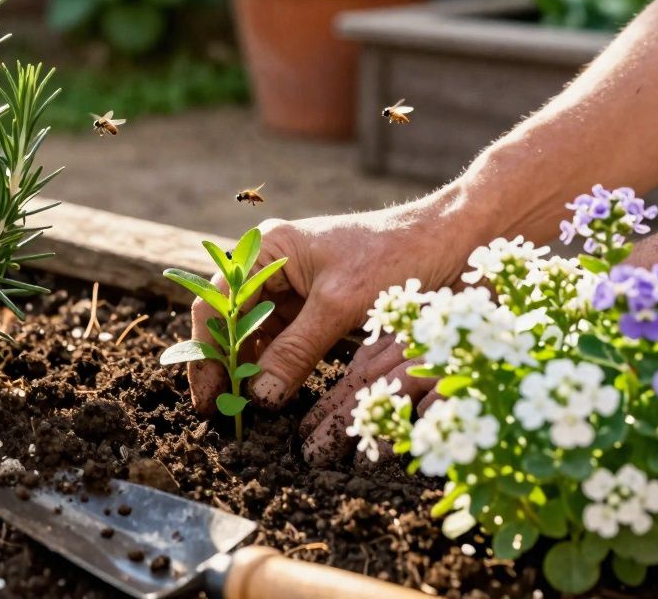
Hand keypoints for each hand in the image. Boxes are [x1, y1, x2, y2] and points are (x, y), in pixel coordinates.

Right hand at [186, 191, 483, 439]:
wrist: (451, 241)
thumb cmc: (395, 257)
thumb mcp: (341, 305)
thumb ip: (296, 351)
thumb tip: (258, 398)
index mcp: (268, 250)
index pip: (217, 305)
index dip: (206, 353)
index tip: (207, 397)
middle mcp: (273, 266)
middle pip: (231, 323)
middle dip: (224, 368)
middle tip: (220, 415)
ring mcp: (294, 288)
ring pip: (257, 338)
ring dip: (249, 374)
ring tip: (243, 415)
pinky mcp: (317, 308)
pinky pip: (286, 343)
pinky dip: (278, 371)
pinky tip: (273, 400)